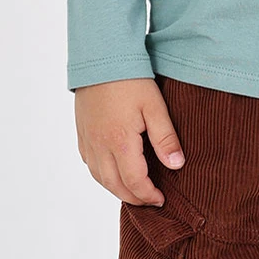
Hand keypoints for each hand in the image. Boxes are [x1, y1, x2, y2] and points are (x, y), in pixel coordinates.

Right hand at [75, 79, 184, 205]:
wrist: (101, 58)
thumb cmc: (131, 80)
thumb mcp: (155, 107)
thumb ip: (165, 138)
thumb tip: (176, 166)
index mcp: (120, 142)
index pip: (134, 182)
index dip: (148, 195)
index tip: (162, 198)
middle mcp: (100, 145)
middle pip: (114, 185)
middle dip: (134, 198)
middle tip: (150, 200)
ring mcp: (88, 140)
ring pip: (99, 177)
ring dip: (117, 189)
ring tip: (135, 191)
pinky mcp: (82, 133)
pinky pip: (90, 164)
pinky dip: (103, 175)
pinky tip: (114, 173)